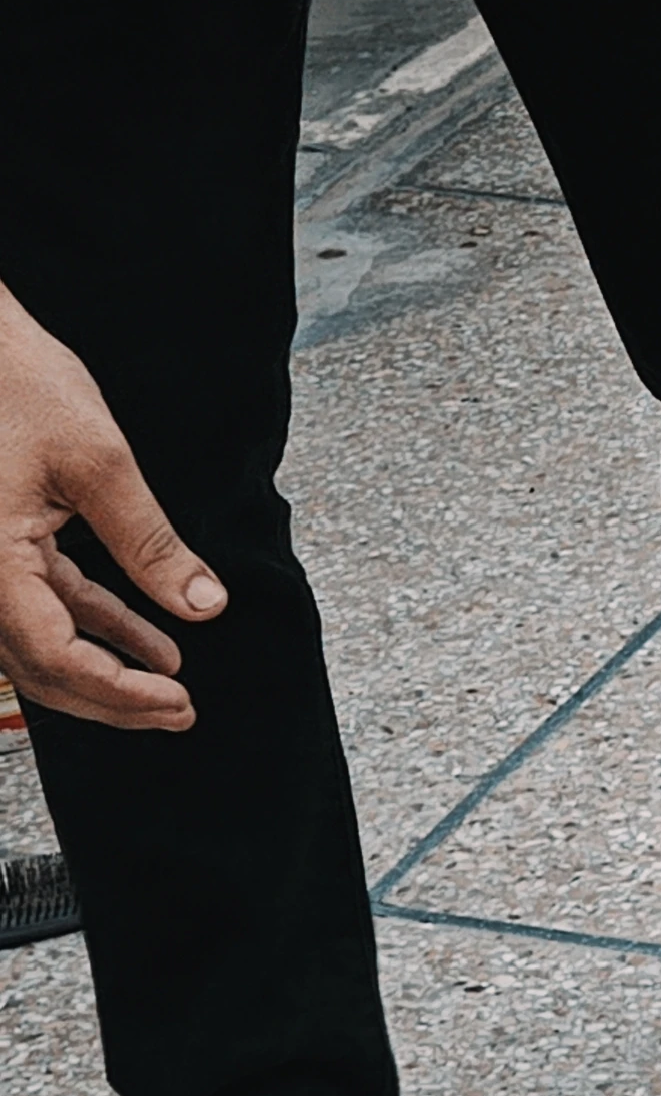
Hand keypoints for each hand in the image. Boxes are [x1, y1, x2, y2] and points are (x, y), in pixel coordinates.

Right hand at [0, 285, 223, 729]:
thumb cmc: (17, 381)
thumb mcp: (99, 461)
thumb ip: (151, 541)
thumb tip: (205, 606)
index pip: (49, 653)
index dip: (114, 690)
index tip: (176, 701)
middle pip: (38, 666)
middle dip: (111, 699)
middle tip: (179, 715)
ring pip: (41, 642)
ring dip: (108, 667)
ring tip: (174, 687)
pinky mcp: (1, 543)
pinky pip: (45, 603)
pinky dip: (99, 625)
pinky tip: (154, 643)